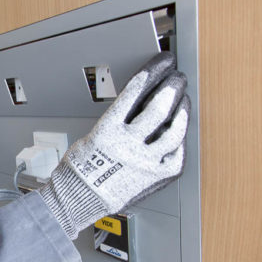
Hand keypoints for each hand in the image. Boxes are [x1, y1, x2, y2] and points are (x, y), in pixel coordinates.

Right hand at [40, 52, 189, 238]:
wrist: (78, 199)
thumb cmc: (79, 171)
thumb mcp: (91, 137)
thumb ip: (115, 122)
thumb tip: (136, 105)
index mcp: (108, 131)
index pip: (136, 91)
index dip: (153, 71)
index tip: (162, 61)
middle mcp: (128, 145)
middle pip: (159, 107)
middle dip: (172, 86)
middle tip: (177, 78)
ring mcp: (145, 162)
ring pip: (174, 130)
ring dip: (182, 110)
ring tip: (183, 100)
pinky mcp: (155, 177)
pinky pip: (176, 155)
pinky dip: (180, 140)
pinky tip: (180, 130)